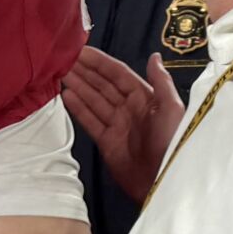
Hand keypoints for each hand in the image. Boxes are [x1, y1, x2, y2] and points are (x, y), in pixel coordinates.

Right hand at [61, 48, 184, 204]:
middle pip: (102, 85)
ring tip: (60, 73)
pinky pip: (90, 121)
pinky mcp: (107, 142)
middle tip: (64, 60)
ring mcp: (117, 125)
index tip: (81, 51)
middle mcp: (129, 109)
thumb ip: (161, 82)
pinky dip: (78, 108)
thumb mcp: (171, 109)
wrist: (162, 182)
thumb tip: (154, 56)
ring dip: (78, 86)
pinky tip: (66, 95)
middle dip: (84, 72)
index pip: (118, 74)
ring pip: (93, 100)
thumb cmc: (171, 143)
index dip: (100, 62)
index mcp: (145, 98)